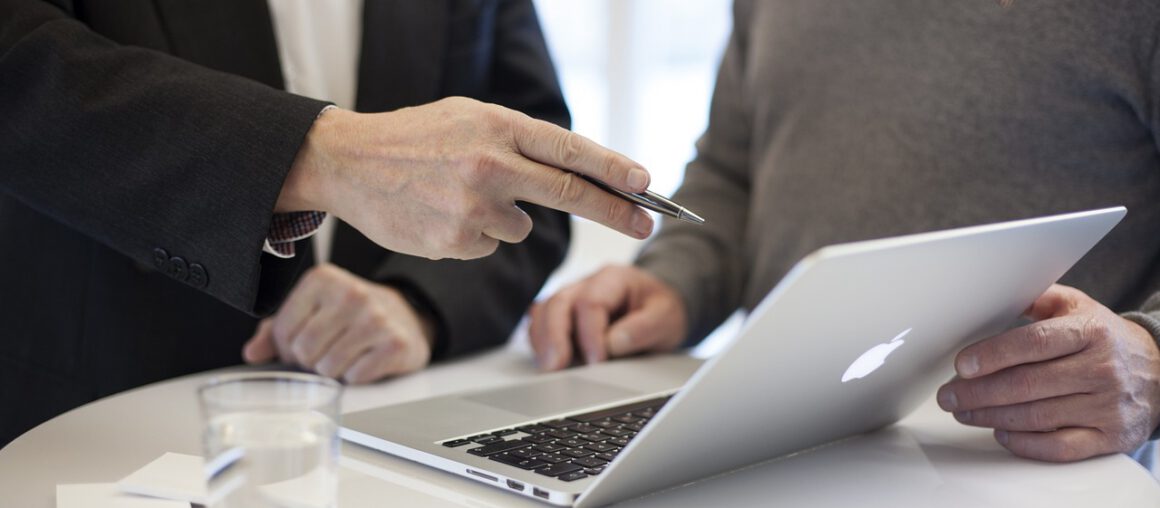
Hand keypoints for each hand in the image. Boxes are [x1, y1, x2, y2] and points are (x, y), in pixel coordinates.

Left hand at [242, 264, 433, 383]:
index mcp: (322, 279)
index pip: (283, 331)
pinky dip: (356, 376)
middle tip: (325, 353)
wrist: (405, 316)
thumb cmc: (349, 316)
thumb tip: (252, 353)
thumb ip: (276, 330)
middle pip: (304, 351)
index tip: (303, 343)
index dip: (287, 348)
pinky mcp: (396, 344)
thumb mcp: (312, 311)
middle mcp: (351, 293)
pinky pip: (356, 377)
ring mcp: (376, 318)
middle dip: (310, 361)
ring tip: (346, 355)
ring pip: (328, 368)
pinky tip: (365, 360)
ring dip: (332, 371)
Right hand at [276, 97, 654, 259]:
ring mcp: (473, 207)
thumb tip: (574, 171)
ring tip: (459, 194)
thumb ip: (518, 141)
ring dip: (505, 217)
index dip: (614, 170)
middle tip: (647, 223)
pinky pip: (489, 245)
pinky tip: (442, 213)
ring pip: (521, 226)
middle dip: (616, 211)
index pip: (570, 150)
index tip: (646, 184)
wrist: (348, 162)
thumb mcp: (469, 118)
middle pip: (570, 194)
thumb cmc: (415, 137)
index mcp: (497, 126)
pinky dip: (475, 234)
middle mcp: (490, 165)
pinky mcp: (455, 241)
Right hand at [528, 265, 686, 370]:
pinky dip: (540, 342)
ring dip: (543, 340)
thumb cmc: (660, 310)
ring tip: (548, 367)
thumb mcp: (666, 317)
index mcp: (613, 278)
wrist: (658, 307)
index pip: (590, 302)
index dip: (590, 334)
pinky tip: (547, 360)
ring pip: (543, 311)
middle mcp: (586, 284)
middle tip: (556, 366)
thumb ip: (643, 328)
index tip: (597, 361)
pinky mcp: (563, 315)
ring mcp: (571, 298)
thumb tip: (613, 343)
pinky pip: (540, 323)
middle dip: (554, 336)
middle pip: (558, 303)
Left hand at [937, 284, 1159, 461]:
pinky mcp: (1111, 437)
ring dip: (991, 416)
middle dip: (978, 392)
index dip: (992, 355)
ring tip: (963, 411)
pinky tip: (1000, 433)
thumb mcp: (1077, 307)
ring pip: (1037, 417)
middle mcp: (1101, 369)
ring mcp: (1107, 406)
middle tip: (948, 395)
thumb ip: (1036, 299)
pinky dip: (1025, 444)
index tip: (961, 365)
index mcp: (1090, 332)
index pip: (1033, 343)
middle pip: (1027, 384)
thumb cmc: (1105, 338)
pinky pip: (1060, 447)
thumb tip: (991, 294)